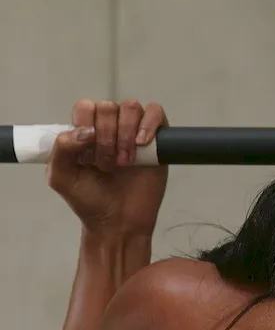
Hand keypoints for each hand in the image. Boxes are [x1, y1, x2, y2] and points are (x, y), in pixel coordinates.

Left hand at [48, 99, 168, 235]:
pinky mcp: (158, 139)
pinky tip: (142, 144)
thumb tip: (86, 130)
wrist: (119, 223)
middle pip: (108, 107)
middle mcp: (110, 126)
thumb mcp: (61, 177)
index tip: (87, 156)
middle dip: (106, 137)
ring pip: (131, 107)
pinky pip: (156, 113)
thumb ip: (61, 149)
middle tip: (107, 165)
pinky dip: (149, 124)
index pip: (85, 107)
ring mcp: (134, 131)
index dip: (86, 126)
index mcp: (85, 131)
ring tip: (125, 162)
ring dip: (126, 134)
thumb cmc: (89, 201)